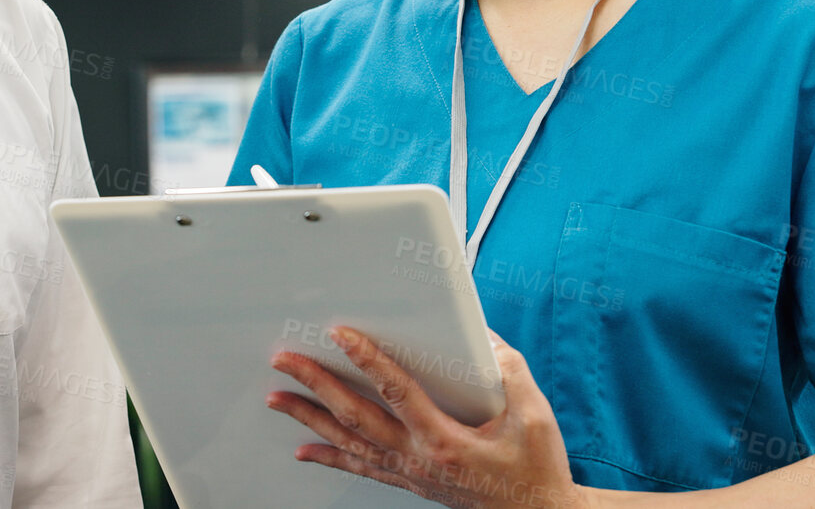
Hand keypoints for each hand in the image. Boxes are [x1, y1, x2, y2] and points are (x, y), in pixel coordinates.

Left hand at [267, 326, 592, 508]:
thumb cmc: (535, 469)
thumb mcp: (534, 414)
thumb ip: (507, 370)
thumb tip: (482, 335)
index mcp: (445, 439)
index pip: (396, 391)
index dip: (366, 360)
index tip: (341, 335)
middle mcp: (418, 457)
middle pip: (355, 416)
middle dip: (316, 385)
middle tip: (286, 361)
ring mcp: (409, 472)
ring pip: (348, 442)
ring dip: (309, 418)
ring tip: (278, 398)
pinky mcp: (410, 480)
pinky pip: (360, 467)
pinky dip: (329, 457)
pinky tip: (304, 450)